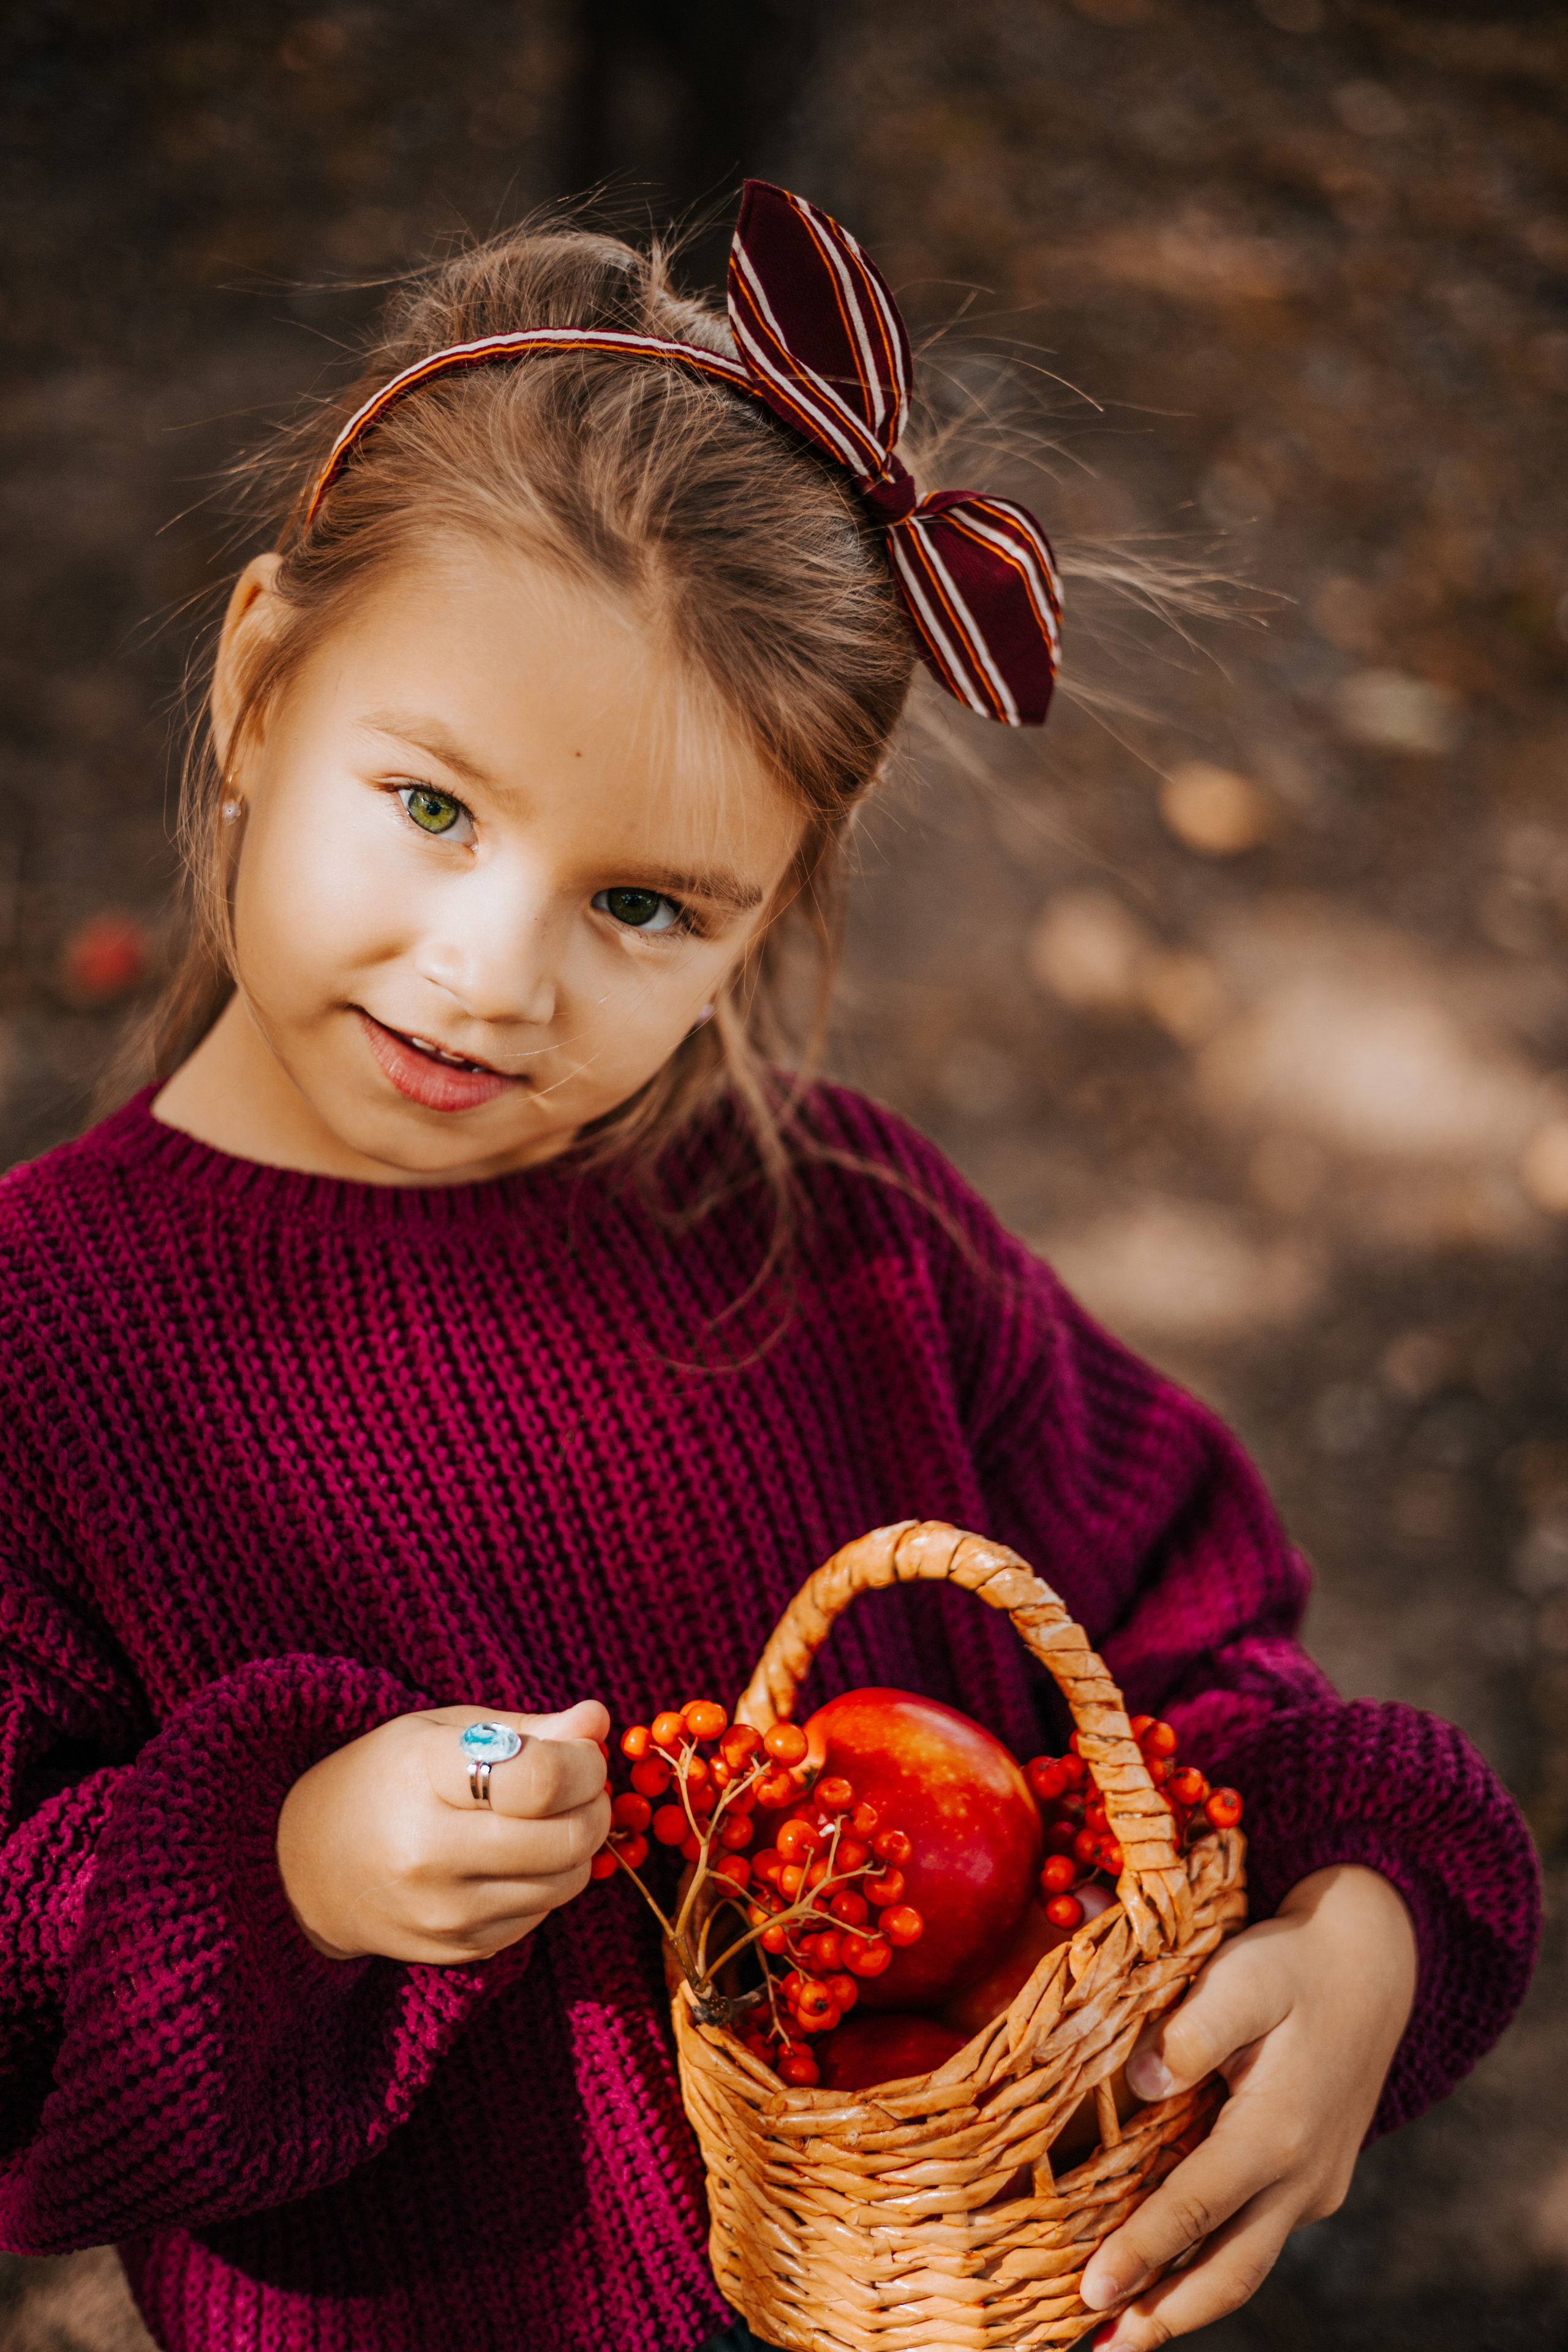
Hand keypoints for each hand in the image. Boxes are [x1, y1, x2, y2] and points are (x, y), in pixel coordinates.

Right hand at [276, 1701, 611, 1962]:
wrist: (305, 1866)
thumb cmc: (385, 1779)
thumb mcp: (444, 1730)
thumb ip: (527, 1728)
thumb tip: (598, 1721)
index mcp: (424, 1779)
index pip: (540, 1780)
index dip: (583, 1762)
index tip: (583, 1749)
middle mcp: (431, 1855)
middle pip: (566, 1839)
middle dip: (595, 1804)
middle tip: (583, 1783)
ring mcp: (445, 1913)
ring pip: (565, 1882)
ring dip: (580, 1845)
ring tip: (552, 1815)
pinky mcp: (457, 1951)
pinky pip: (539, 1916)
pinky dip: (547, 1882)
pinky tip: (517, 1856)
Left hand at [1079, 1863, 1417, 2346]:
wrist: (1374, 1966)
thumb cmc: (1296, 1965)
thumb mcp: (1244, 1975)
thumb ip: (1194, 2029)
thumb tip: (1139, 2082)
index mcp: (1279, 2130)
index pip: (1196, 2207)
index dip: (1141, 2253)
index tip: (1091, 2291)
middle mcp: (1302, 2175)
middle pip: (1228, 2271)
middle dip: (1165, 2318)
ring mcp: (1312, 2185)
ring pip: (1244, 2264)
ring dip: (1186, 2305)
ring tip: (1123, 2337)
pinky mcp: (1312, 2180)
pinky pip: (1255, 2237)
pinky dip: (1209, 2265)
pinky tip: (1166, 2274)